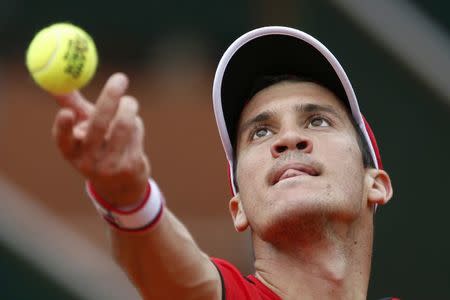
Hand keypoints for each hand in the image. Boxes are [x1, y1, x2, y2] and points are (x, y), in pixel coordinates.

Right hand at [52, 73, 149, 207]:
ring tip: (130, 102)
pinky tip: (134, 130)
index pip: (62, 141)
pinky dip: (136, 123)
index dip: (63, 127)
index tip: (67, 111)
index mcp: (71, 151)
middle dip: (109, 98)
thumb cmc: (99, 145)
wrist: (121, 182)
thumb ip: (72, 106)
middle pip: (98, 126)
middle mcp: (88, 161)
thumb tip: (57, 83)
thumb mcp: (83, 128)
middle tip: (120, 78)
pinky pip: (135, 132)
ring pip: (123, 125)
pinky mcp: (130, 165)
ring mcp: (110, 165)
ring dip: (129, 106)